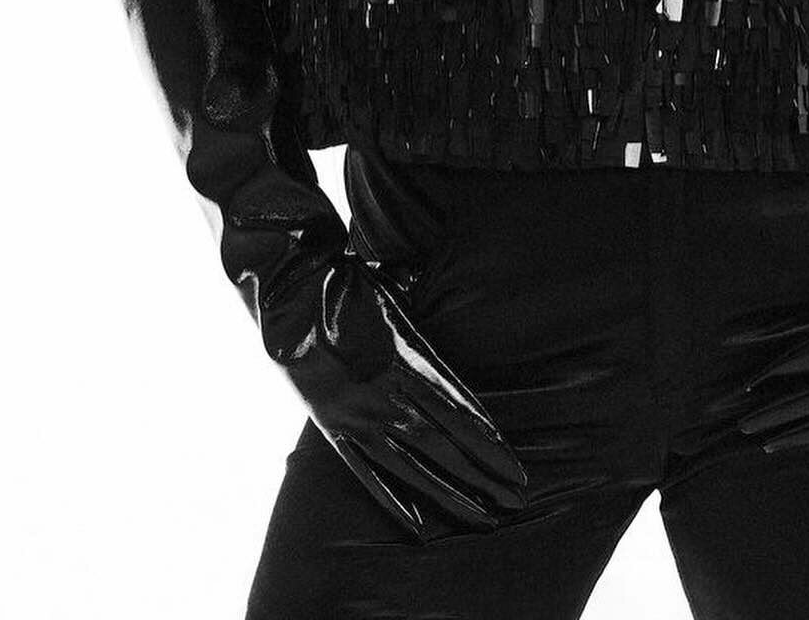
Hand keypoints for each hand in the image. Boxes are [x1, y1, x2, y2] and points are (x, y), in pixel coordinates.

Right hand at [273, 240, 530, 538]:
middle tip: (516, 502)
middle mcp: (388, 396)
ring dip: (451, 495)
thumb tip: (456, 333)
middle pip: (446, 446)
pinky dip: (393, 499)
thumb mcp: (398, 299)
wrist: (291, 290)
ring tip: (484, 518)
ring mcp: (359, 416)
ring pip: (413, 467)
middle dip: (484, 477)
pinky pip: (367, 471)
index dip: (491, 445)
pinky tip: (418, 524)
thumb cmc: (349, 284)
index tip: (517, 470)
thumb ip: (423, 334)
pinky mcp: (333, 426)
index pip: (462, 413)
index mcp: (409, 360)